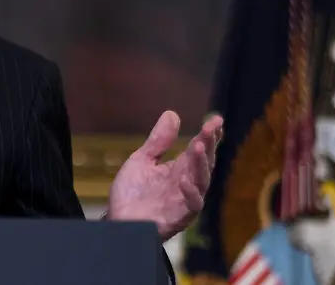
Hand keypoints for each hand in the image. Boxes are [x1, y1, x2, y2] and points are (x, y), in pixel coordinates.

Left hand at [106, 111, 222, 240]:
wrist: (118, 221)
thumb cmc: (131, 194)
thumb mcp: (142, 160)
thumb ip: (158, 141)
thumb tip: (172, 113)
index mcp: (179, 169)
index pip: (199, 149)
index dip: (209, 136)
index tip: (216, 120)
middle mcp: (187, 183)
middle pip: (203, 162)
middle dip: (209, 144)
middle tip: (211, 127)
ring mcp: (185, 200)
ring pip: (202, 181)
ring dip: (201, 164)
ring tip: (198, 146)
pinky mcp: (180, 216)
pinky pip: (192, 205)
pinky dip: (191, 193)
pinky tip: (185, 179)